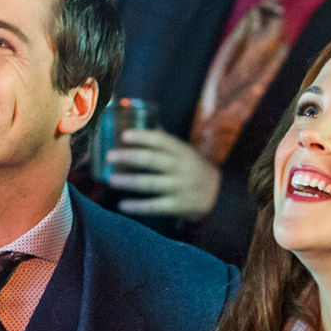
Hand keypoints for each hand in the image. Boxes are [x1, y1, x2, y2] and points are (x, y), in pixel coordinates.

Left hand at [106, 129, 220, 220]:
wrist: (221, 194)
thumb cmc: (196, 170)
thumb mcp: (186, 153)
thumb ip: (166, 142)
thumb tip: (145, 123)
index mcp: (182, 151)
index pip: (161, 141)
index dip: (142, 137)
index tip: (124, 135)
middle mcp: (181, 167)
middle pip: (152, 160)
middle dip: (129, 157)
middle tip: (109, 156)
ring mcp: (180, 187)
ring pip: (150, 184)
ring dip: (128, 182)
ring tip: (110, 180)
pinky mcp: (179, 205)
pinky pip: (155, 206)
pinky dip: (138, 206)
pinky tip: (123, 205)